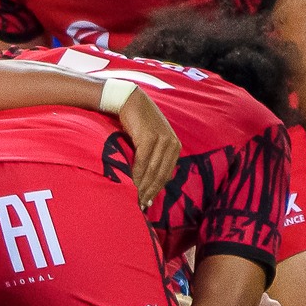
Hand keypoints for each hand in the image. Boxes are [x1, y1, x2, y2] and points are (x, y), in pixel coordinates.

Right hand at [116, 88, 181, 206]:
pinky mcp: (149, 138)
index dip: (156, 190)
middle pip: (160, 175)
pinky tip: (130, 183)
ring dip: (142, 186)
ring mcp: (162, 140)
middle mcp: (172, 143)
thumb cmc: (138, 122)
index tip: (146, 202)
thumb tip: (150, 182)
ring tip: (134, 198)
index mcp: (175, 146)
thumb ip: (155, 157)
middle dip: (149, 191)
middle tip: (140, 205)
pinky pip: (142, 162)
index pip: (166, 174)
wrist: (130, 100)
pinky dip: (135, 174)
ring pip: (151, 170)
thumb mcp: (152, 139)